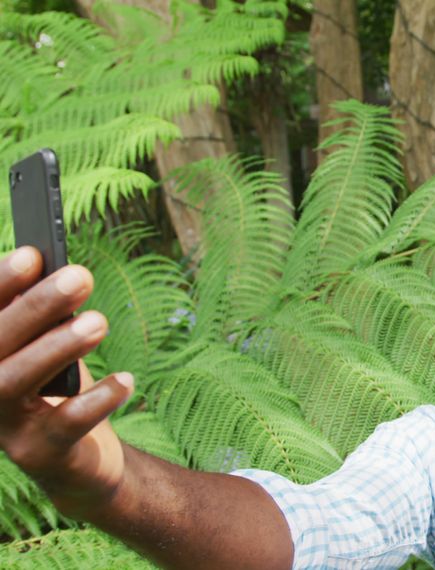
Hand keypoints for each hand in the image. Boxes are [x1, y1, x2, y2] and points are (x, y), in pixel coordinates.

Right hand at [0, 247, 132, 515]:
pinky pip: (65, 425)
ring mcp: (4, 426)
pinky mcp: (39, 454)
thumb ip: (45, 315)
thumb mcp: (50, 345)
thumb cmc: (59, 388)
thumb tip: (52, 266)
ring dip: (58, 347)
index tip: (33, 254)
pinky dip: (96, 400)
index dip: (0, 284)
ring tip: (98, 321)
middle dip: (35, 306)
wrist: (77, 462)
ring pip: (15, 381)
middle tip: (80, 276)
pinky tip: (125, 380)